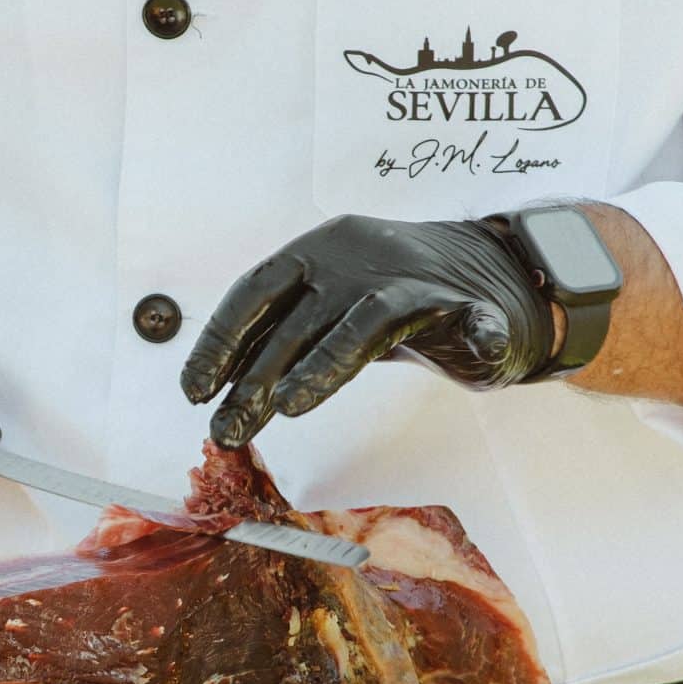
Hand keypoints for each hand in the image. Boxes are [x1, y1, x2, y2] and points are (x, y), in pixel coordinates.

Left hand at [181, 215, 553, 447]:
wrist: (489, 274)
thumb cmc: (392, 302)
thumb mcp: (325, 319)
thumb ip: (281, 349)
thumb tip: (221, 397)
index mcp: (318, 254)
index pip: (255, 292)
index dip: (221, 340)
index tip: (193, 390)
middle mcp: (360, 261)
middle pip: (299, 319)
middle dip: (257, 378)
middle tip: (228, 429)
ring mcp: (417, 282)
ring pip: (366, 322)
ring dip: (326, 364)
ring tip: (292, 405)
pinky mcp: (473, 308)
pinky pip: (475, 322)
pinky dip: (477, 336)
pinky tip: (478, 351)